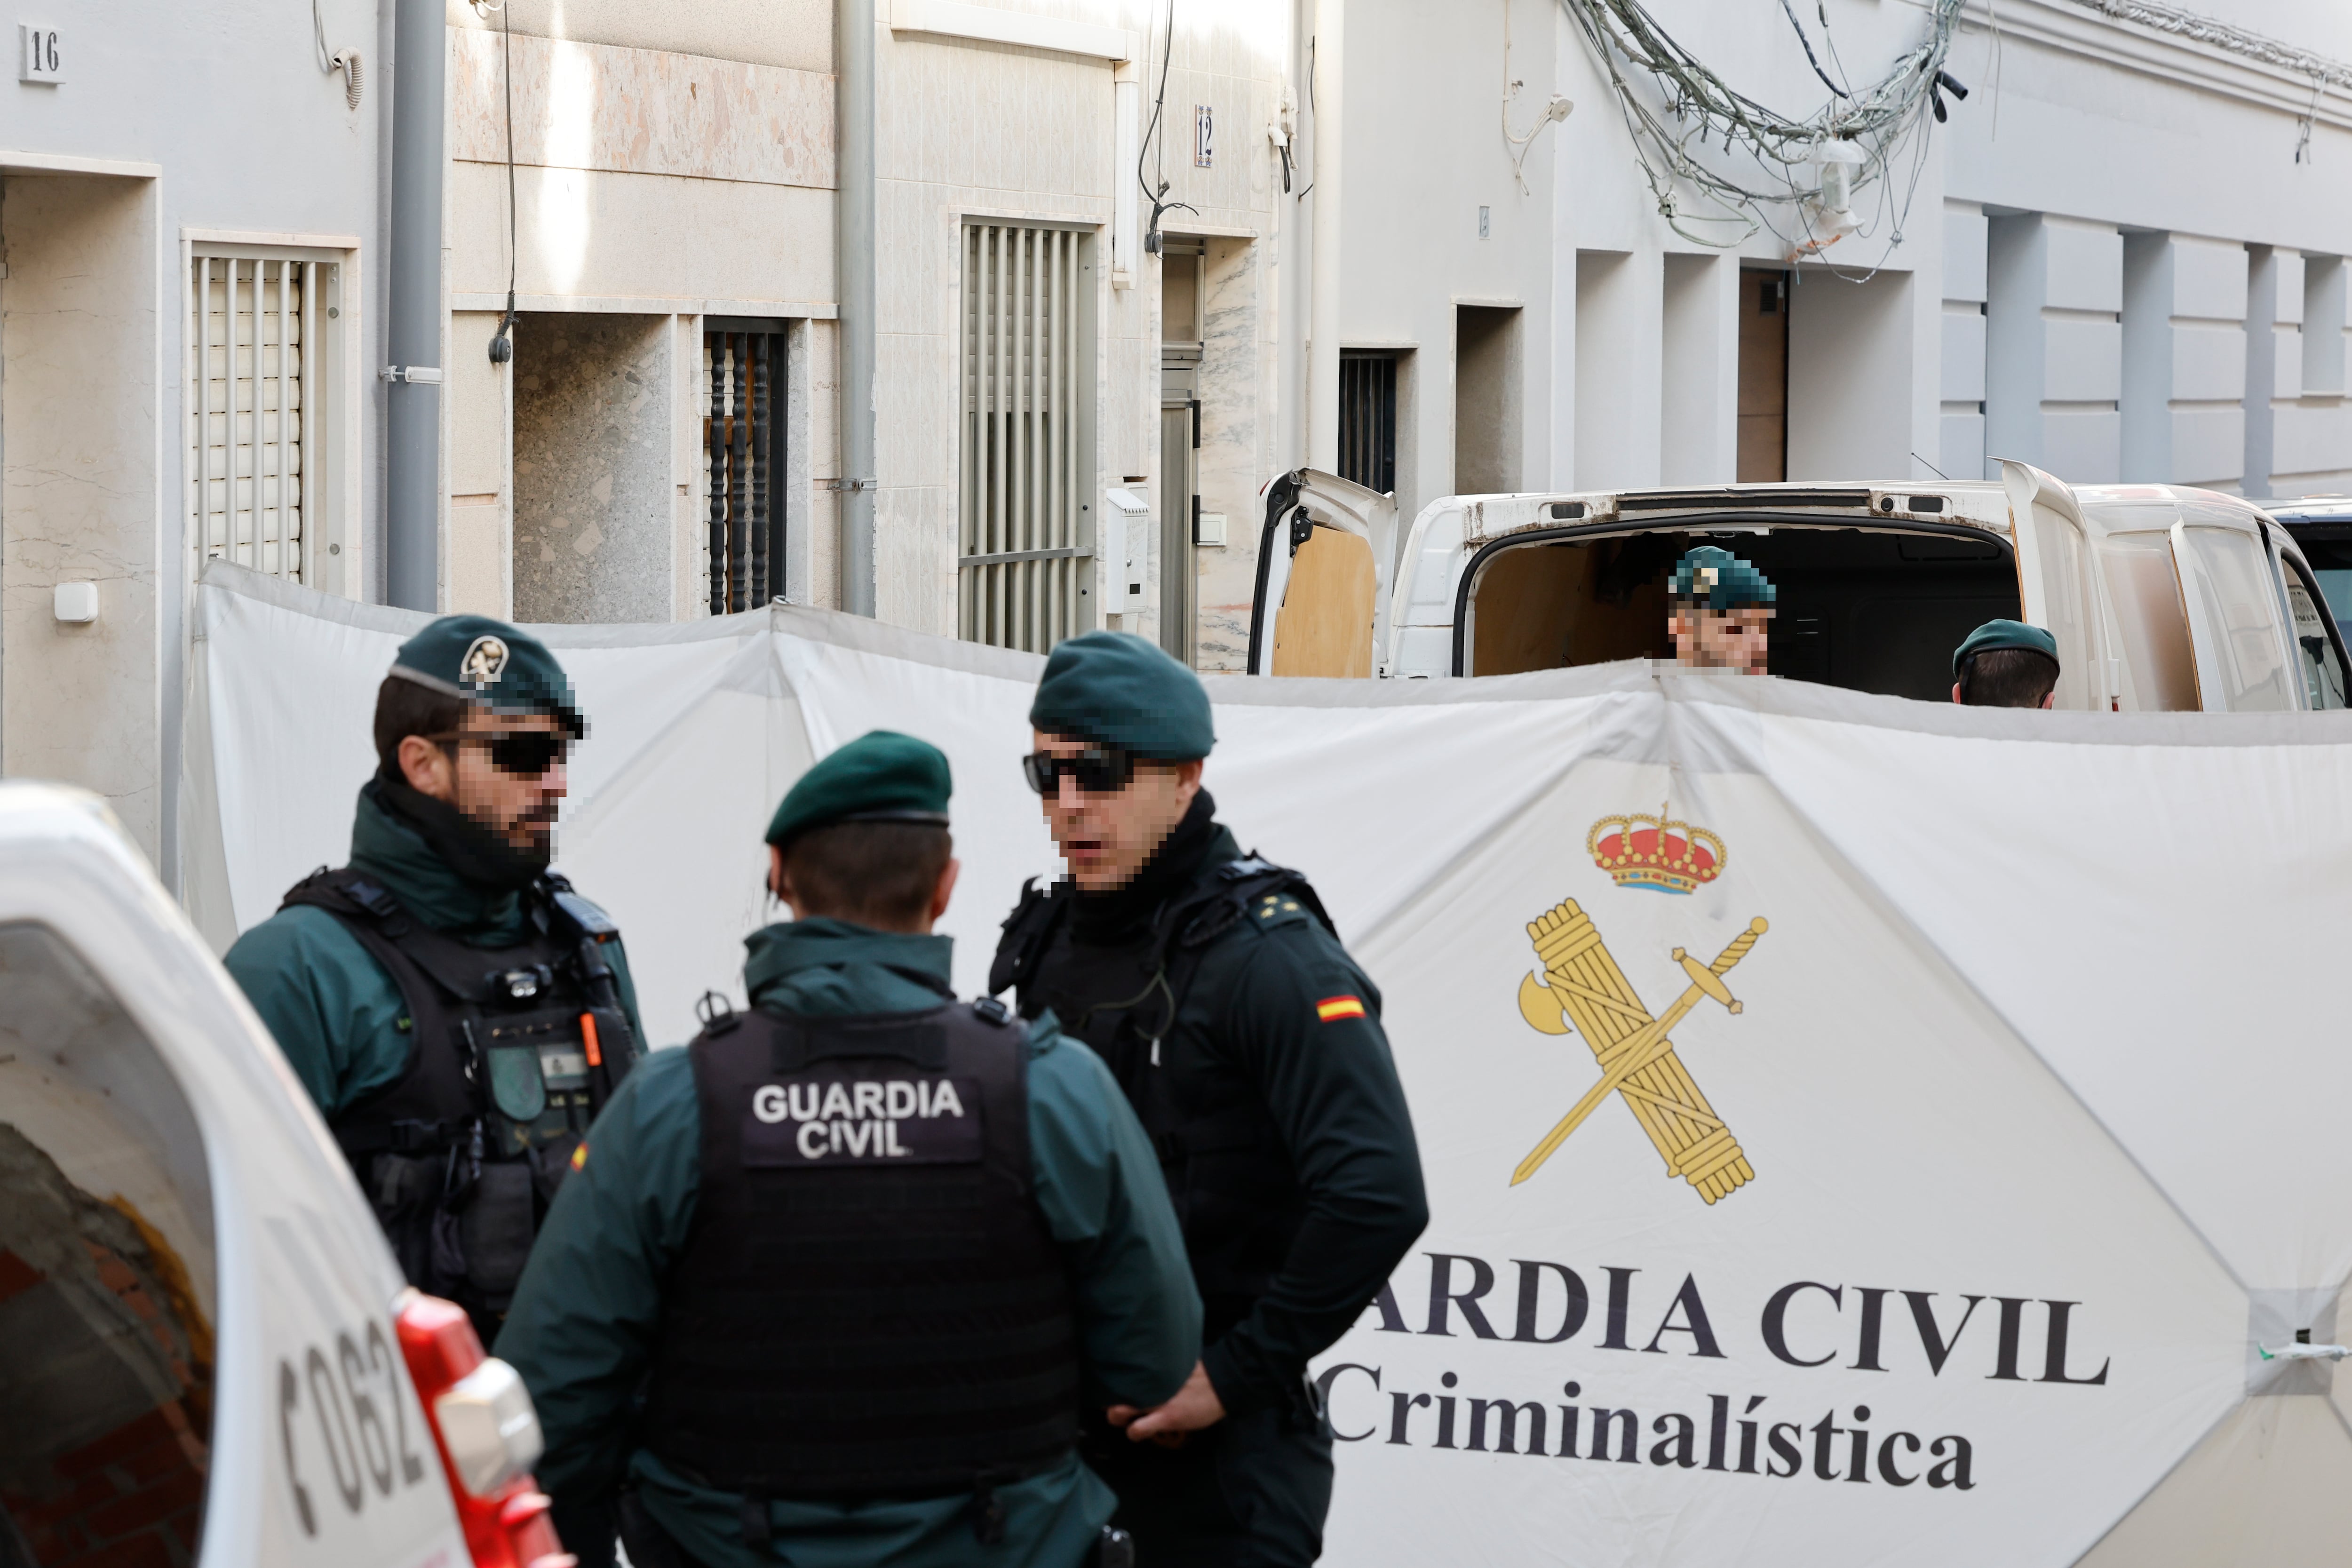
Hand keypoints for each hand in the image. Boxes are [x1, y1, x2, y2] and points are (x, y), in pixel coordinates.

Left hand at [1107, 1360, 1226, 1446]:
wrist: (1221, 1383)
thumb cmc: (1200, 1373)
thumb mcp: (1174, 1363)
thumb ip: (1157, 1367)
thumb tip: (1146, 1366)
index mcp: (1150, 1370)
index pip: (1120, 1373)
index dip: (1111, 1381)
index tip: (1112, 1384)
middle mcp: (1149, 1383)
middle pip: (1113, 1391)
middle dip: (1109, 1399)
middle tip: (1114, 1403)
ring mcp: (1156, 1401)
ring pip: (1118, 1412)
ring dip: (1116, 1417)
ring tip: (1124, 1418)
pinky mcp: (1166, 1417)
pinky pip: (1137, 1429)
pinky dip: (1134, 1433)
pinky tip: (1137, 1433)